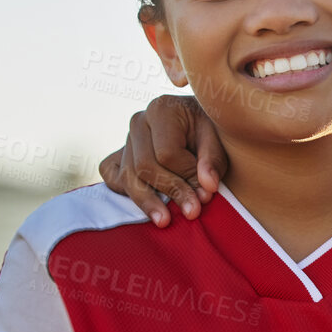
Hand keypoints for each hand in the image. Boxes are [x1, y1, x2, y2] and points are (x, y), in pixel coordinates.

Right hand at [97, 94, 227, 226]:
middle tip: (193, 213)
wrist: (199, 124)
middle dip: (170, 192)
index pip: (167, 153)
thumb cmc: (211, 129)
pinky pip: (112, 177)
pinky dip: (124, 193)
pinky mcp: (118, 155)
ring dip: (147, 202)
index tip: (207, 193)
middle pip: (144, 166)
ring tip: (165, 221)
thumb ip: (214, 160)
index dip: (187, 176)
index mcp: (161, 109)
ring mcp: (126, 139)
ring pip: (128, 177)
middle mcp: (138, 122)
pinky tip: (147, 205)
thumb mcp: (219, 138)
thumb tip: (207, 187)